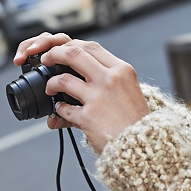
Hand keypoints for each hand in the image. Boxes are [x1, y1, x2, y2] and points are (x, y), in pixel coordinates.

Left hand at [13, 33, 149, 152]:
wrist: (144, 145)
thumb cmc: (135, 119)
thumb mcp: (128, 90)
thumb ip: (107, 78)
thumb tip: (81, 72)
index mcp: (121, 70)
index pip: (91, 47)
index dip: (71, 46)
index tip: (61, 51)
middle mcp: (110, 79)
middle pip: (73, 54)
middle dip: (54, 54)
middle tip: (46, 60)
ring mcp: (99, 97)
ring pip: (63, 79)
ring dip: (51, 83)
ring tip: (50, 89)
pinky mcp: (89, 116)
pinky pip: (64, 108)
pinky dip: (59, 109)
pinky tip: (61, 111)